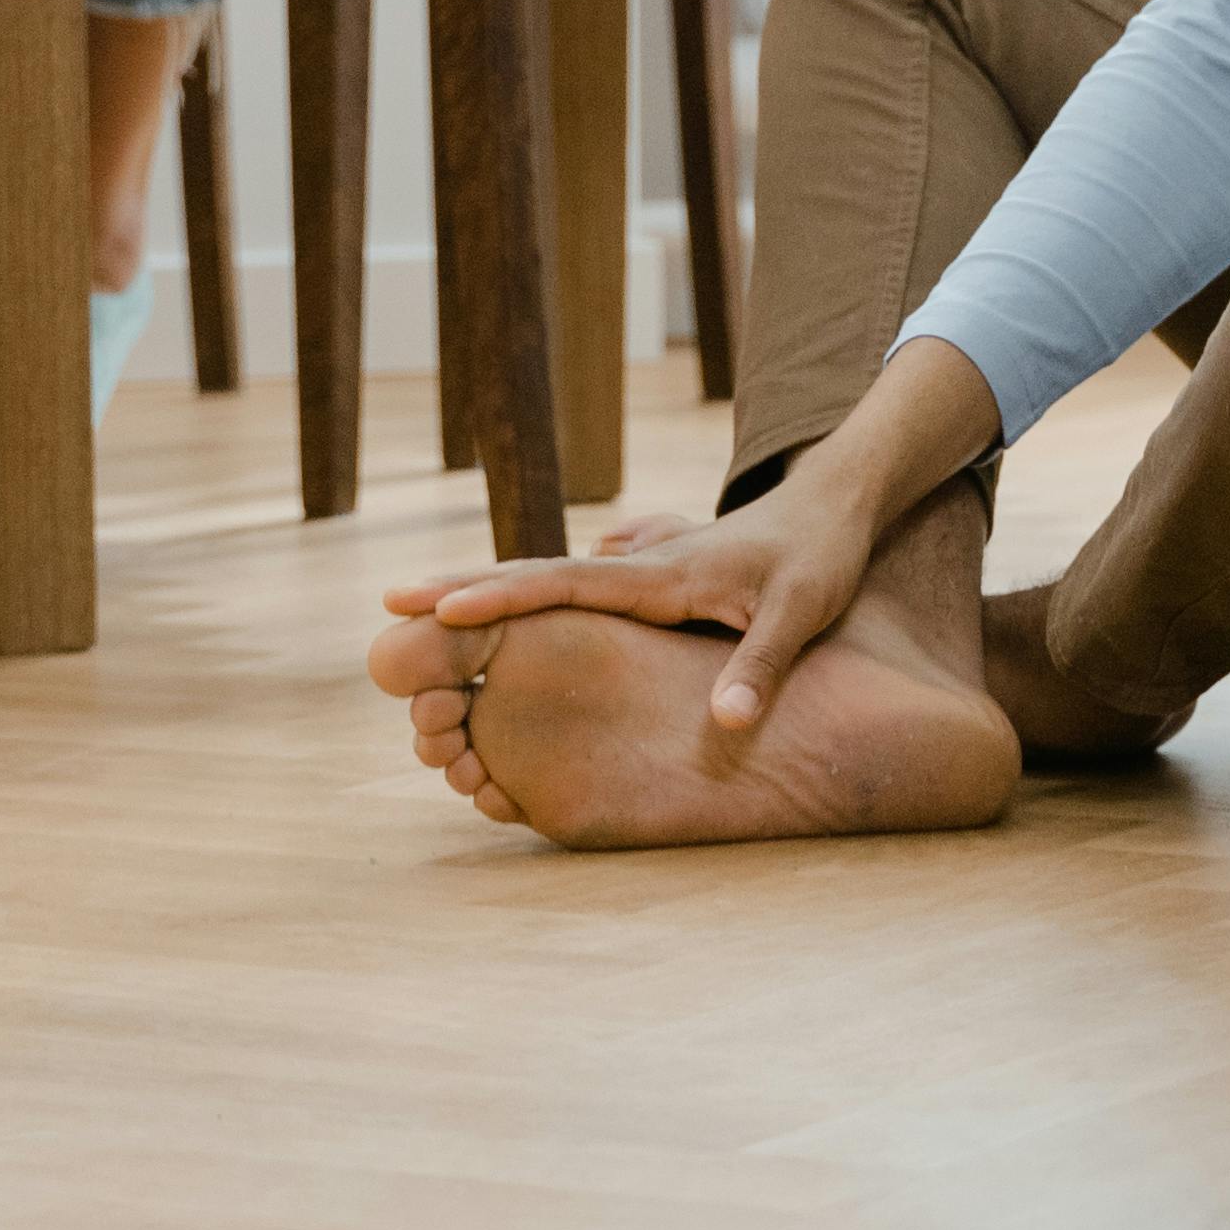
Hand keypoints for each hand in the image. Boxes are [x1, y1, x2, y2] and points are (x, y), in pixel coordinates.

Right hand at [380, 489, 875, 735]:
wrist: (839, 501)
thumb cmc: (821, 558)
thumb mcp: (800, 614)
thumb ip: (761, 668)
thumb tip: (726, 727)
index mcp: (660, 575)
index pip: (562, 585)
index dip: (499, 598)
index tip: (433, 605)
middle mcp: (640, 565)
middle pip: (536, 576)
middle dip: (465, 587)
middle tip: (391, 599)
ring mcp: (645, 563)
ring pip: (551, 578)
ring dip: (492, 590)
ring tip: (427, 606)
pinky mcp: (657, 571)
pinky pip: (579, 584)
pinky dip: (536, 593)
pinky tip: (515, 603)